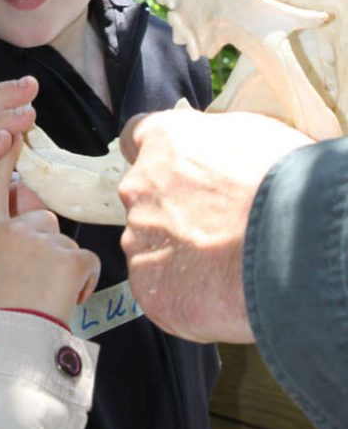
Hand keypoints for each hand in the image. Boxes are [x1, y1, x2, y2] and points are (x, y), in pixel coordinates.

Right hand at [0, 134, 100, 324]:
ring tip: (46, 299)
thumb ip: (1, 250)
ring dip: (63, 268)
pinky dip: (83, 281)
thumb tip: (23, 249)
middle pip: (42, 219)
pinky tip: (64, 302)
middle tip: (35, 284)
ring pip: (65, 244)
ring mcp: (40, 240)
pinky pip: (86, 261)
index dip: (4, 157)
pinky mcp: (67, 257)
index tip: (11, 133)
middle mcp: (12, 229)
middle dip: (47, 246)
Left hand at [117, 109, 311, 342]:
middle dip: (174, 211)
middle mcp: (139, 187)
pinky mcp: (148, 285)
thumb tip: (210, 158)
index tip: (173, 168)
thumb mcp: (251, 134)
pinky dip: (183, 294)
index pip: (137, 137)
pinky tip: (218, 291)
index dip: (159, 157)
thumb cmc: (283, 185)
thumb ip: (212, 145)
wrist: (292, 245)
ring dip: (179, 254)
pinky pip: (160, 289)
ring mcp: (139, 238)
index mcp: (163, 142)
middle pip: (146, 198)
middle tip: (218, 226)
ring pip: (151, 246)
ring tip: (226, 262)